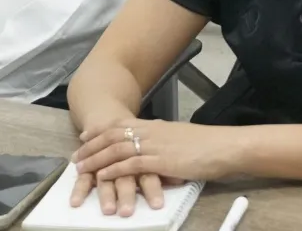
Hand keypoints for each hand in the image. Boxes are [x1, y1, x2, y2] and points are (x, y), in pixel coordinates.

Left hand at [73, 120, 238, 210]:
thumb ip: (165, 141)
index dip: (100, 131)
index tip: (85, 136)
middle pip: (113, 136)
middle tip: (76, 156)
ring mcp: (155, 146)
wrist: (225, 146)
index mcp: (156, 126)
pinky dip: (114, 170)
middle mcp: (152, 132)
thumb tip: (156, 150)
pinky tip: (102, 177)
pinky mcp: (161, 161)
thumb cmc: (208, 145)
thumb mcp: (181, 138)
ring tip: (82, 169)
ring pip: (117, 150)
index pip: (121, 125)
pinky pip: (131, 165)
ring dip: (97, 160)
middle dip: (92, 147)